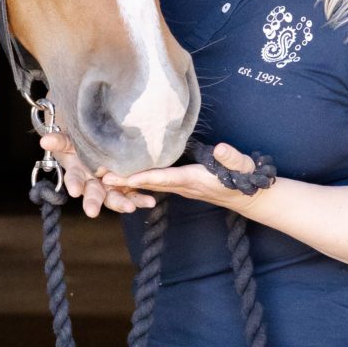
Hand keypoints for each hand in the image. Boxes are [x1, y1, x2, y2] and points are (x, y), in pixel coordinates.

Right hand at [38, 132, 155, 217]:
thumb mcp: (68, 141)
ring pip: (113, 198)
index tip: (73, 191)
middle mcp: (92, 184)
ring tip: (131, 207)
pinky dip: (140, 199)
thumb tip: (44, 140)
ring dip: (122, 203)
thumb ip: (58, 141)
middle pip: (93, 194)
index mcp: (78, 173)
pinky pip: (132, 194)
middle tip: (92, 212)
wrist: (98, 144)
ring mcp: (109, 188)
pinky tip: (150, 201)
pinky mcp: (125, 187)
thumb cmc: (80, 144)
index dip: (73, 184)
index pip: (73, 179)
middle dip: (93, 202)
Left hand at [115, 143, 262, 210]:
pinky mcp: (181, 185)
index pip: (165, 178)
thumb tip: (220, 149)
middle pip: (150, 184)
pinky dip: (139, 182)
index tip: (122, 177)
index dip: (144, 177)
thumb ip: (232, 158)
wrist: (249, 197)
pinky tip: (124, 178)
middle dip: (125, 182)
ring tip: (102, 177)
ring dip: (127, 183)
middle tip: (99, 178)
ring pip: (150, 185)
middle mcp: (184, 186)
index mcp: (195, 179)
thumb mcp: (244, 166)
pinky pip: (156, 184)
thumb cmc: (246, 179)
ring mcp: (181, 187)